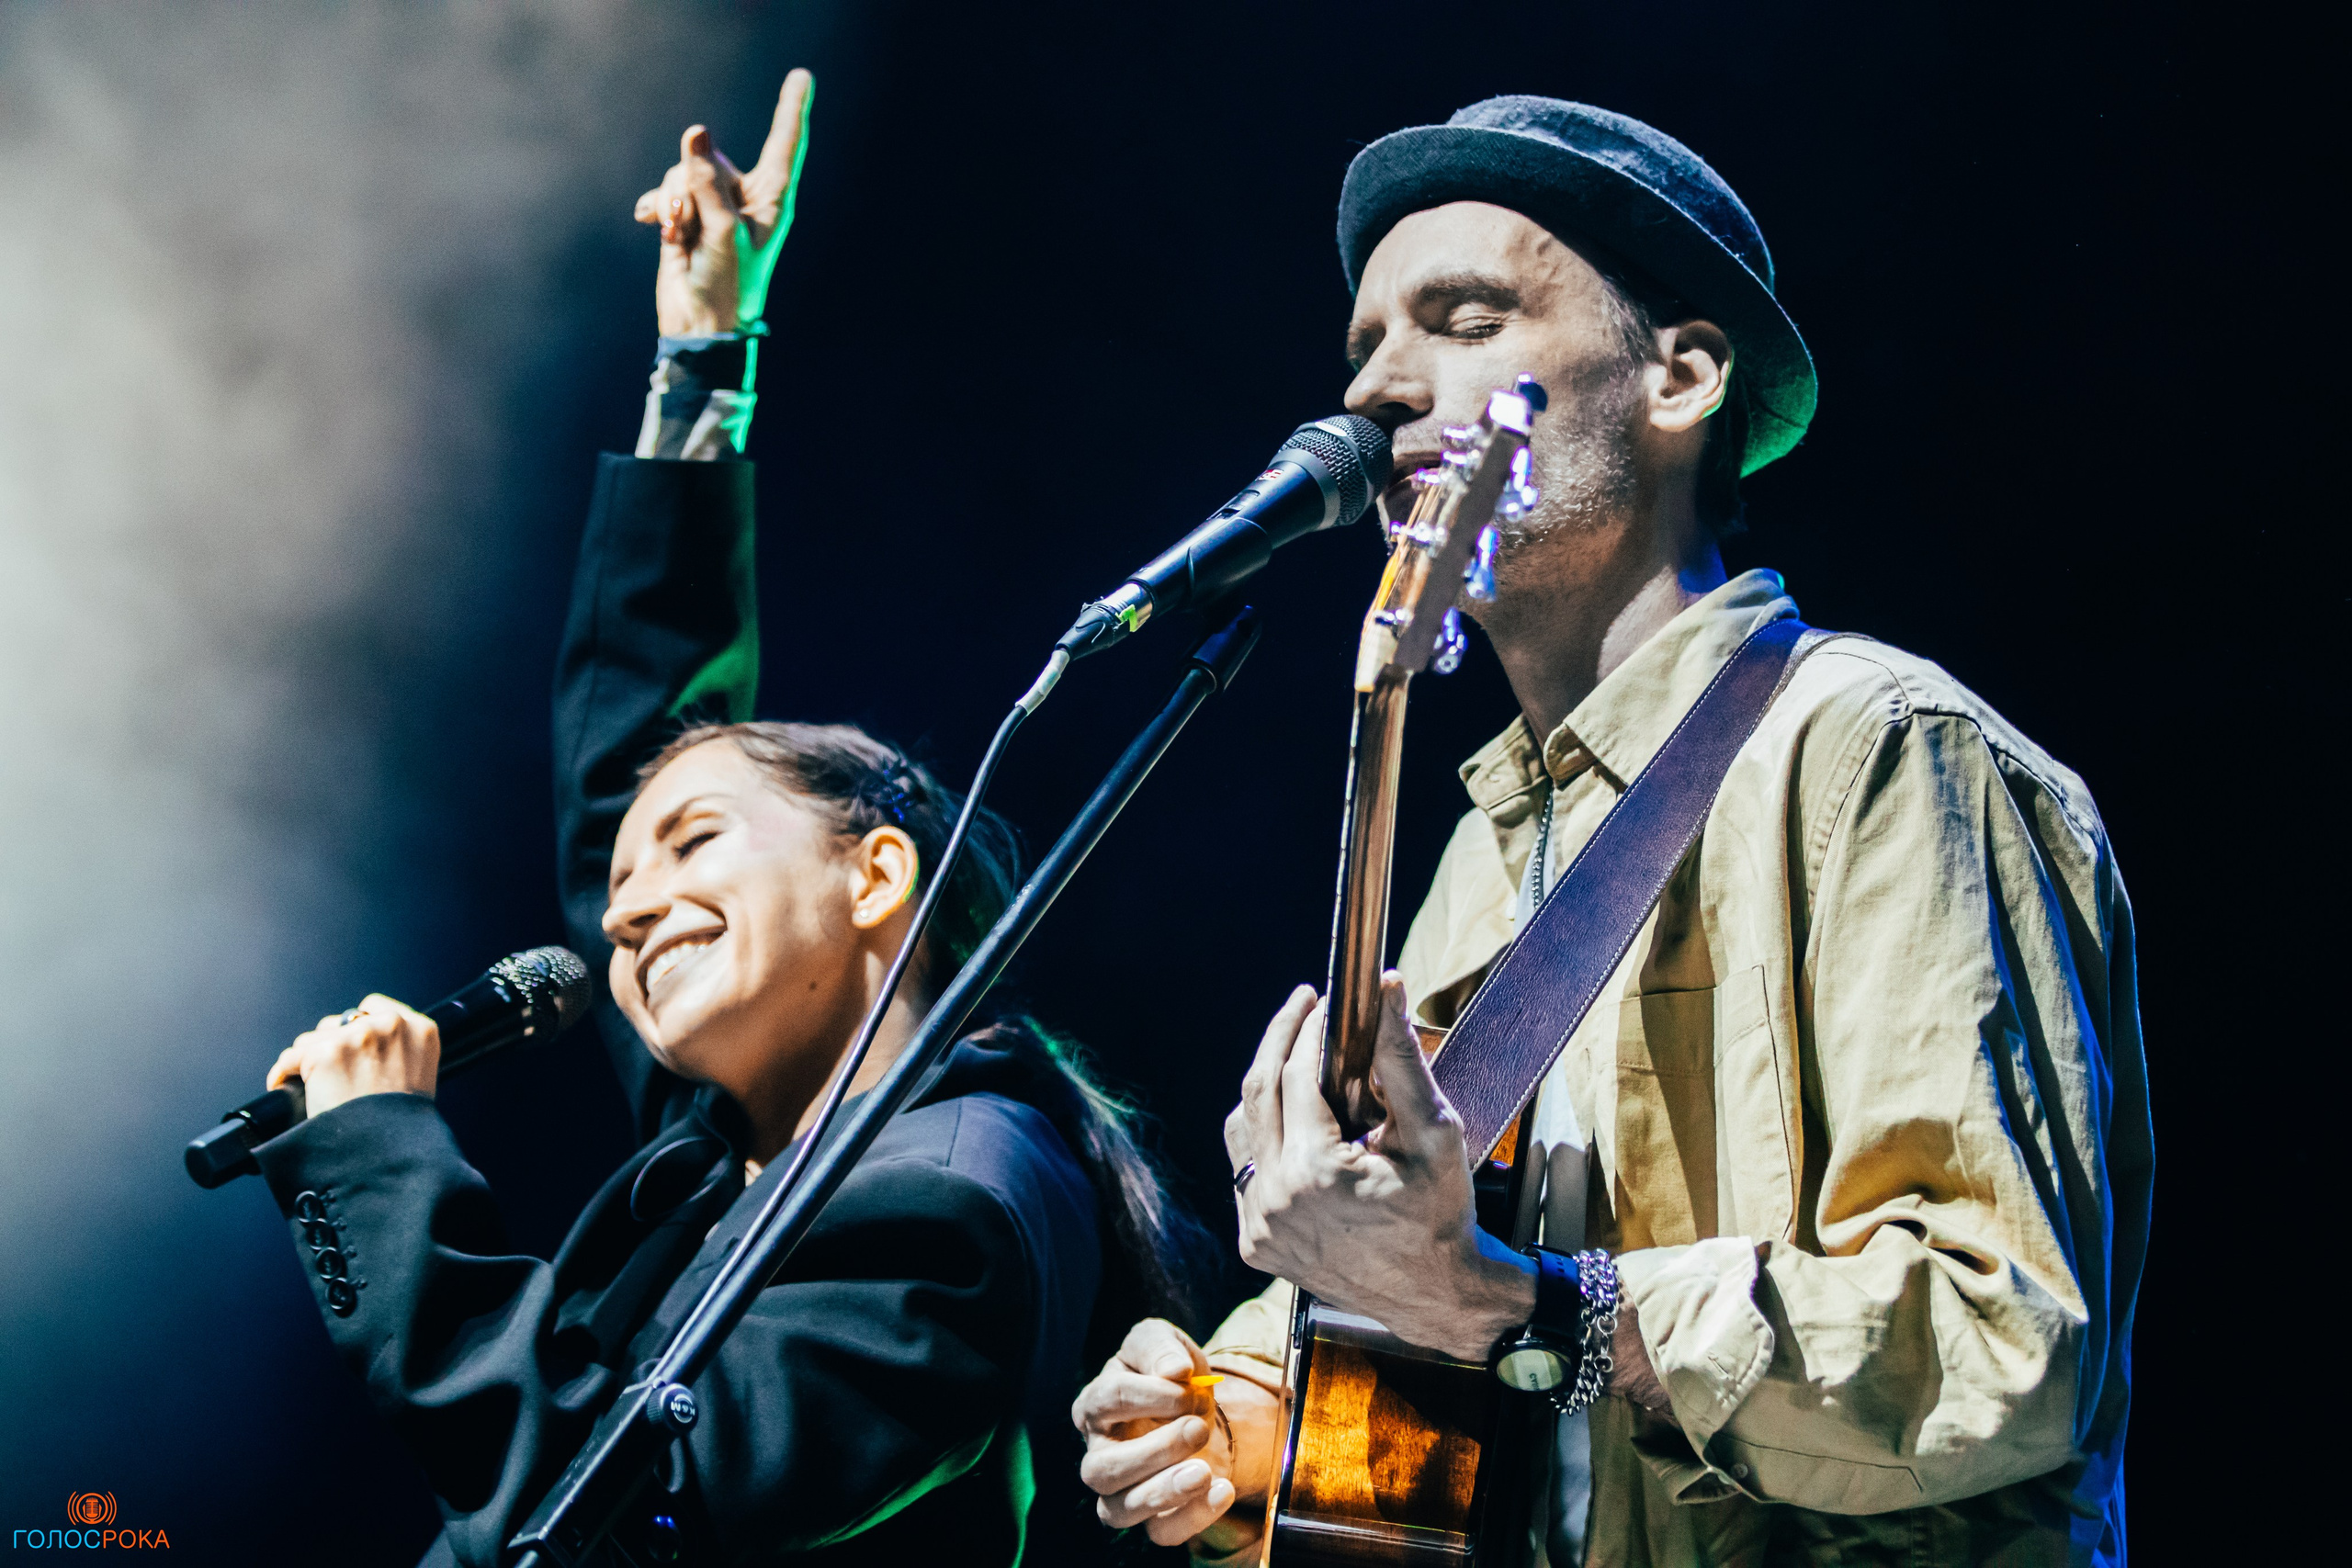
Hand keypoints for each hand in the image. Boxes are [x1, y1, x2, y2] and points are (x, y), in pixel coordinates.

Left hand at [266, 994, 439, 1116]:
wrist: (386, 1153)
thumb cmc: (401, 1126)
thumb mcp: (420, 1077)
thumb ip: (399, 1051)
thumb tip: (363, 1045)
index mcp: (421, 1029)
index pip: (374, 1006)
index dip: (356, 1026)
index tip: (348, 1045)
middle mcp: (391, 1025)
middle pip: (340, 1023)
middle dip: (330, 1045)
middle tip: (332, 1076)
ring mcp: (358, 1037)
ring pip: (312, 1039)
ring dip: (307, 1060)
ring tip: (311, 1085)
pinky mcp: (326, 1053)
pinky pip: (290, 1058)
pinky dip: (283, 1073)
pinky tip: (284, 1085)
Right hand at [635, 69, 813, 336]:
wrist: (699, 323)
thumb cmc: (727, 283)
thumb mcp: (722, 229)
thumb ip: (706, 180)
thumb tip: (695, 133)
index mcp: (772, 199)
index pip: (785, 144)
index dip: (791, 109)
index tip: (801, 76)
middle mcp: (745, 197)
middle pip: (712, 158)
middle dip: (693, 183)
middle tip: (694, 225)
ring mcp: (714, 205)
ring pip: (683, 172)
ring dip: (675, 201)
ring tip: (680, 235)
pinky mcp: (687, 216)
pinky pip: (666, 190)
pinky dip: (660, 206)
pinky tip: (654, 224)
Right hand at [1072, 1319, 1278, 1551]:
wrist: (1197, 1408)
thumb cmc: (1169, 1375)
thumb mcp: (1162, 1343)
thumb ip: (1160, 1347)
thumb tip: (1175, 1370)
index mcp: (1094, 1405)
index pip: (1107, 1400)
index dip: (1151, 1394)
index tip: (1190, 1386)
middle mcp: (1099, 1454)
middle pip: (1103, 1467)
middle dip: (1154, 1450)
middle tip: (1198, 1428)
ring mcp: (1121, 1492)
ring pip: (1119, 1509)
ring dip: (1163, 1492)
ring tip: (1203, 1472)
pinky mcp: (1153, 1516)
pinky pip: (1161, 1531)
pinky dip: (1192, 1516)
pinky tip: (1221, 1490)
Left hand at [1224, 977, 1534, 1361]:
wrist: (1435, 1294)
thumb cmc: (1441, 1213)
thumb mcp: (1434, 1130)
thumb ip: (1402, 1056)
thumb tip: (1384, 986)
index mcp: (1315, 1172)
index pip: (1297, 1073)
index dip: (1309, 1029)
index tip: (1327, 1001)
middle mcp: (1274, 1201)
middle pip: (1258, 1091)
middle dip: (1279, 1038)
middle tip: (1302, 1003)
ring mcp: (1258, 1226)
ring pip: (1240, 1129)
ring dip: (1264, 1086)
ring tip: (1297, 1056)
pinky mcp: (1254, 1243)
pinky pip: (1243, 1169)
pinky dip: (1263, 1136)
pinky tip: (1293, 1118)